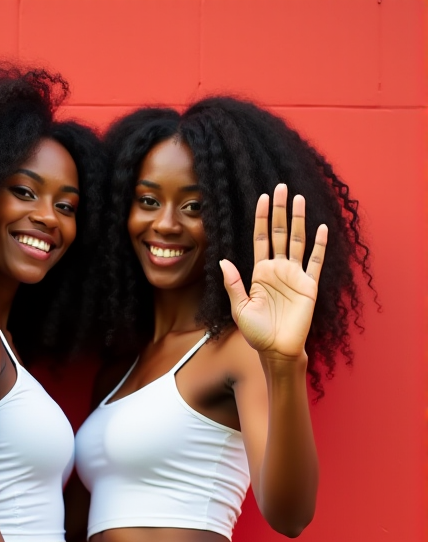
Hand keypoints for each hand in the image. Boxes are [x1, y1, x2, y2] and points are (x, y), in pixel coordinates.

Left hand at [219, 184, 327, 359]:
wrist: (277, 350)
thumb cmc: (257, 333)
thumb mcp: (240, 308)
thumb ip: (233, 284)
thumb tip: (223, 260)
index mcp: (260, 272)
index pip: (262, 239)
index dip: (262, 219)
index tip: (262, 198)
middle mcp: (278, 269)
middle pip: (280, 233)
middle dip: (280, 211)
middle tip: (280, 188)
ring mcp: (295, 276)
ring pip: (297, 241)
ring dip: (299, 220)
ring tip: (299, 199)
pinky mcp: (309, 285)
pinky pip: (315, 261)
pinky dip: (319, 245)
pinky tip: (321, 227)